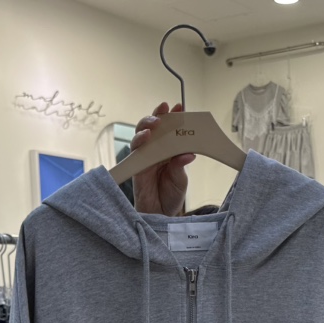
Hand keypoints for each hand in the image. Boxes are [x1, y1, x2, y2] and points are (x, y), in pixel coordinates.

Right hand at [132, 102, 194, 216]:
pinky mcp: (136, 166)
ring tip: (156, 123)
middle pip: (154, 127)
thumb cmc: (170, 196)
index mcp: (169, 150)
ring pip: (141, 134)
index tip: (180, 106)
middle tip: (167, 108)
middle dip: (159, 115)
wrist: (160, 215)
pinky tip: (146, 137)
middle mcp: (156, 151)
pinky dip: (139, 141)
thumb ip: (180, 166)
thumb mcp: (180, 179)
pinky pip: (135, 151)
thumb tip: (188, 153)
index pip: (170, 129)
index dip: (174, 116)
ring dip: (147, 125)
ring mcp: (145, 157)